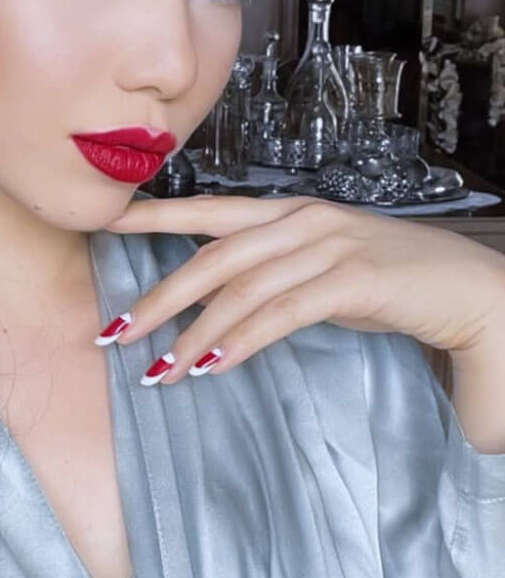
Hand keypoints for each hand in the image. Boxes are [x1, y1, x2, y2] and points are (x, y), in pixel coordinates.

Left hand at [97, 193, 504, 385]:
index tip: (108, 226)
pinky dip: (243, 340)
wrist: (469, 291)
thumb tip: (218, 309)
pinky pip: (283, 311)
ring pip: (242, 289)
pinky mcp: (353, 279)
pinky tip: (215, 365)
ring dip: (195, 333)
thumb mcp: (324, 270)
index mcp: (292, 211)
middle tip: (117, 332)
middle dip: (160, 296)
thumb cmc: (393, 284)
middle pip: (213, 256)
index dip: (157, 217)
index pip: (211, 210)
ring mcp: (329, 245)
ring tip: (162, 368)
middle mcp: (304, 220)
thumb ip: (275, 276)